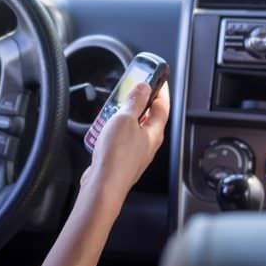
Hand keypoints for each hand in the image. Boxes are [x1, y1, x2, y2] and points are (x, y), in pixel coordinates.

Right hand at [83, 82, 169, 205]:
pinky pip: (120, 141)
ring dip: (123, 118)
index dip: (161, 91)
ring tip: (111, 111)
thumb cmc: (117, 156)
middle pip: (147, 118)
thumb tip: (144, 87)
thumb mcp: (125, 119)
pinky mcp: (121, 161)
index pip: (163, 107)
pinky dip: (113, 132)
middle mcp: (147, 144)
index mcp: (154, 133)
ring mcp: (135, 154)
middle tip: (130, 92)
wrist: (104, 185)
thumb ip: (135, 102)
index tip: (158, 80)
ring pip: (132, 130)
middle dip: (139, 104)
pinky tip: (102, 131)